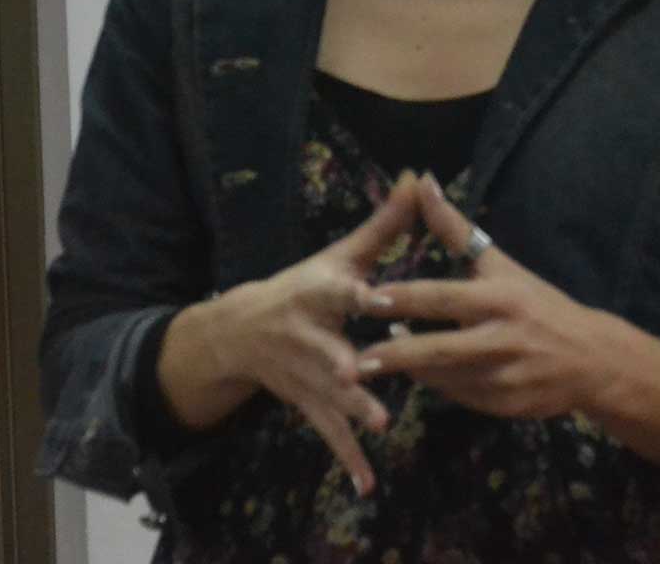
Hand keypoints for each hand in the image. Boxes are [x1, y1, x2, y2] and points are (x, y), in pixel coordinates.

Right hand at [159, 170, 419, 493]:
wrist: (239, 333)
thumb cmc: (304, 286)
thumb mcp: (338, 255)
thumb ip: (384, 224)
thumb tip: (420, 176)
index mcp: (318, 294)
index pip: (338, 291)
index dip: (356, 293)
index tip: (376, 295)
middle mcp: (308, 336)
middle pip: (331, 349)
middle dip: (349, 362)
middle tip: (367, 372)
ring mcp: (305, 375)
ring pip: (332, 394)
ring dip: (354, 409)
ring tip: (382, 423)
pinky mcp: (308, 403)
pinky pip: (329, 433)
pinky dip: (348, 458)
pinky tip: (368, 483)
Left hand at [356, 174, 659, 465]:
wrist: (592, 358)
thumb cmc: (539, 303)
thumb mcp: (502, 265)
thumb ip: (456, 229)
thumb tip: (422, 181)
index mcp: (501, 298)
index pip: (445, 298)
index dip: (406, 299)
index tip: (368, 298)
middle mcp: (503, 338)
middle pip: (441, 349)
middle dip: (396, 355)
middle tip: (357, 359)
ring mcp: (506, 377)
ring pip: (446, 379)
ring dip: (411, 372)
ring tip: (372, 364)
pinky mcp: (506, 406)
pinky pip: (460, 398)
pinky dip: (437, 387)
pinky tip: (417, 376)